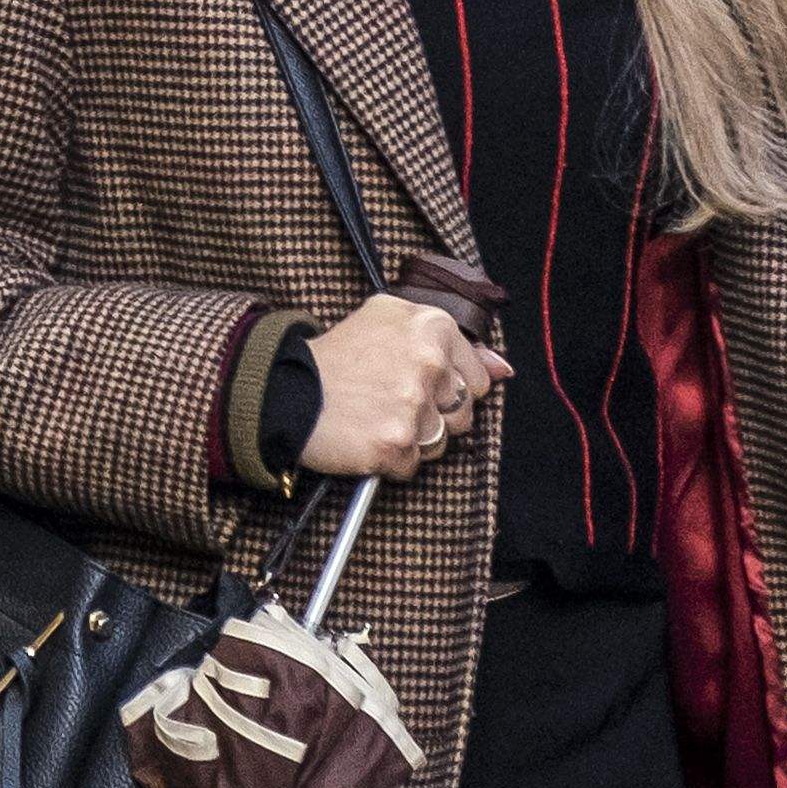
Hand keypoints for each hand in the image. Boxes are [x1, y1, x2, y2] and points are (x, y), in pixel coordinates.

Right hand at [292, 294, 505, 482]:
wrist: (283, 386)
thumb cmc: (338, 355)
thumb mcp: (390, 321)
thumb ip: (453, 343)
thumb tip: (503, 369)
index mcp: (431, 327)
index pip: (478, 377)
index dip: (449, 387)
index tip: (418, 384)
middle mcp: (427, 362)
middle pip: (462, 414)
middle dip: (432, 415)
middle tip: (390, 400)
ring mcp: (411, 405)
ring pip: (439, 443)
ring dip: (412, 439)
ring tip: (375, 417)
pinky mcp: (393, 443)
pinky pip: (411, 467)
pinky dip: (389, 460)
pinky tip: (364, 436)